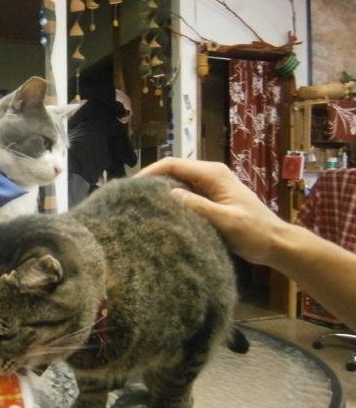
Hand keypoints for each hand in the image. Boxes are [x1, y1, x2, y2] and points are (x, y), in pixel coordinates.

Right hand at [136, 157, 286, 265]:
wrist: (275, 243)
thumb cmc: (254, 232)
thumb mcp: (226, 221)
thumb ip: (199, 207)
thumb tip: (169, 194)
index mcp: (213, 174)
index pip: (174, 164)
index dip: (151, 171)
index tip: (132, 186)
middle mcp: (210, 175)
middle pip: (173, 170)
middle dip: (152, 180)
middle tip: (132, 197)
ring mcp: (210, 186)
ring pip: (177, 182)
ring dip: (161, 191)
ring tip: (141, 205)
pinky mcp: (211, 198)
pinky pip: (185, 193)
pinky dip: (171, 199)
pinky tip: (162, 212)